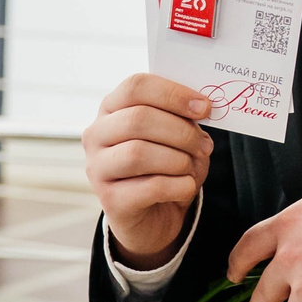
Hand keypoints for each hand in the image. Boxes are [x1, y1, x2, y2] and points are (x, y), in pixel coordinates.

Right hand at [85, 73, 211, 269]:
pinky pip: (151, 187)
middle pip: (138, 119)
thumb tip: (201, 109)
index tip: (204, 107)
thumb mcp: (178, 137)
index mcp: (112, 108)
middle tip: (205, 145)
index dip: (173, 94)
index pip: (135, 86)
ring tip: (192, 167)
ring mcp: (97, 168)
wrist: (154, 215)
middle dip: (181, 131)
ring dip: (179, 160)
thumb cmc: (166, 166)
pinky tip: (185, 186)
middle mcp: (96, 135)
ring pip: (139, 153)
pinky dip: (179, 185)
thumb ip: (185, 119)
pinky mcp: (109, 200)